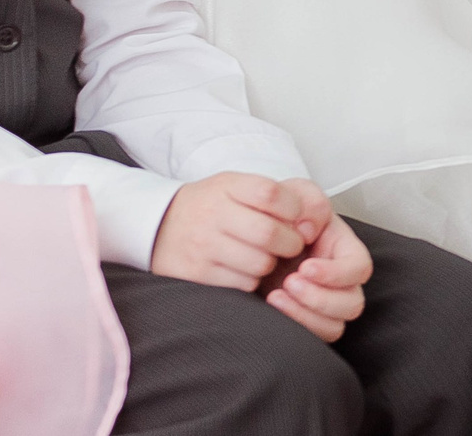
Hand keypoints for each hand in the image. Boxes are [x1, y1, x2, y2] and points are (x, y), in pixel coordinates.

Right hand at [151, 172, 326, 291]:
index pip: (273, 194)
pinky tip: (242, 269)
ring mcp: (202, 246)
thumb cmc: (210, 206)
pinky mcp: (195, 274)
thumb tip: (314, 219)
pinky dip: (250, 280)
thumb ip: (277, 195)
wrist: (157, 225)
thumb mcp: (237, 186)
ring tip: (262, 257)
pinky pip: (240, 284)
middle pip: (269, 233)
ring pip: (259, 263)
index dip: (294, 209)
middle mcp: (212, 214)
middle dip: (289, 243)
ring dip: (270, 264)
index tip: (295, 218)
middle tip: (289, 244)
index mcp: (227, 186)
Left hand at [262, 206, 371, 341]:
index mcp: (343, 250)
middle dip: (320, 298)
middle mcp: (339, 282)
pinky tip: (269, 308)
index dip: (337, 273)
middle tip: (289, 282)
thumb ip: (309, 200)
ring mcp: (323, 305)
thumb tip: (310, 228)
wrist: (248, 240)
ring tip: (276, 295)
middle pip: (352, 304)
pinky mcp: (304, 321)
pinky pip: (312, 340)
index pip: (360, 269)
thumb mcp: (294, 195)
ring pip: (334, 326)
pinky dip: (293, 328)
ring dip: (306, 315)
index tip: (305, 267)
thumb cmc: (278, 218)